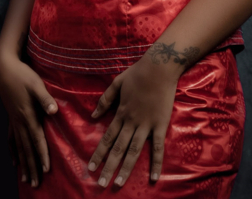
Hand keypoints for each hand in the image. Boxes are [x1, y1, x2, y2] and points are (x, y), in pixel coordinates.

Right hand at [0, 54, 57, 187]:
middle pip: (27, 149)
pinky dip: (13, 152)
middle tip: (35, 184)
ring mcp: (13, 121)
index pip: (37, 139)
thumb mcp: (36, 84)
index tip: (46, 170)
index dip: (42, 155)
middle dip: (32, 167)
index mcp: (28, 115)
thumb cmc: (22, 75)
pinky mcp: (11, 118)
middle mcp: (19, 122)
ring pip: (19, 148)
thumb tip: (54, 110)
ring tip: (25, 180)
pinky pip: (11, 140)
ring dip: (23, 164)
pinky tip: (14, 162)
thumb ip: (45, 98)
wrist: (3, 69)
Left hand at [87, 54, 178, 188]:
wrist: (159, 67)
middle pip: (118, 149)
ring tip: (118, 183)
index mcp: (120, 112)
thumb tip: (92, 117)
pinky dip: (156, 163)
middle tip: (101, 184)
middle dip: (109, 167)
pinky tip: (154, 177)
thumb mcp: (117, 83)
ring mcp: (146, 124)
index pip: (107, 138)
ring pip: (134, 151)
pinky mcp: (160, 125)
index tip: (90, 168)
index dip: (99, 153)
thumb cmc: (138, 73)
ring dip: (126, 169)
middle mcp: (131, 122)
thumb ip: (105, 100)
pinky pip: (158, 147)